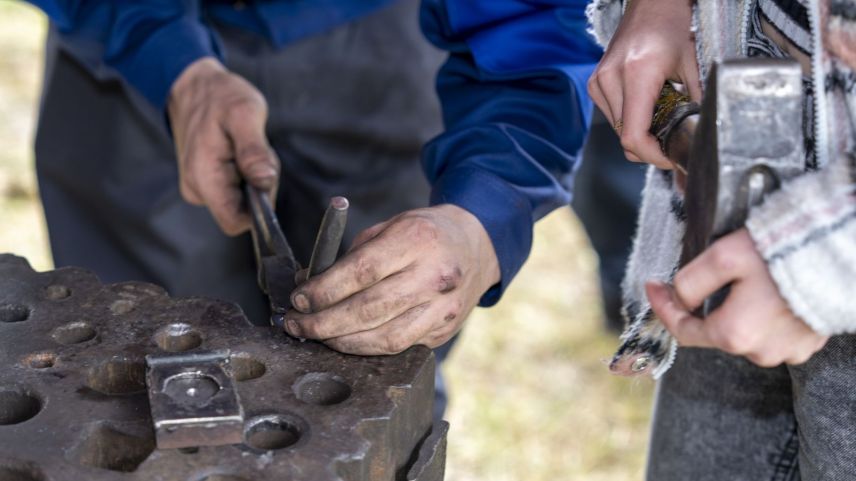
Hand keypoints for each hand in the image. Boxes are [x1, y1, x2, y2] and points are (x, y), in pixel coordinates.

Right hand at [168, 58, 278, 234]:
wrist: (193, 85)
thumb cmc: (220, 96)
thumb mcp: (244, 114)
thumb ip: (254, 150)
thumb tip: (265, 182)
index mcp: (204, 178)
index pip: (236, 222)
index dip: (259, 208)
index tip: (263, 176)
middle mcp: (197, 190)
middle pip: (243, 211)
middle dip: (259, 186)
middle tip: (255, 150)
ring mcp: (200, 187)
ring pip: (241, 201)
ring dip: (253, 178)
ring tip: (245, 145)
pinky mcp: (206, 182)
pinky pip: (235, 190)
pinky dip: (245, 173)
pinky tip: (238, 150)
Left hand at [283, 204, 499, 354]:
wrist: (477, 244)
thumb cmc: (427, 233)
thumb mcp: (391, 226)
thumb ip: (352, 255)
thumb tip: (309, 285)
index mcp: (417, 239)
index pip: (361, 272)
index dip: (324, 290)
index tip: (300, 299)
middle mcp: (435, 275)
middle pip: (369, 309)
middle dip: (325, 322)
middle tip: (298, 324)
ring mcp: (444, 306)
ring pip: (385, 338)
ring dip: (343, 342)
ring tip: (319, 336)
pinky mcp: (445, 328)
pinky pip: (401, 345)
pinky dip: (369, 347)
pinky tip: (349, 340)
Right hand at [587, 0, 700, 168]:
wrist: (651, 3)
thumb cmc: (673, 26)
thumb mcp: (693, 65)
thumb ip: (696, 104)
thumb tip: (700, 138)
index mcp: (636, 74)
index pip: (634, 136)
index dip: (653, 157)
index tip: (671, 159)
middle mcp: (611, 80)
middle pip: (626, 138)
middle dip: (650, 148)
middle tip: (674, 143)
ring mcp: (599, 82)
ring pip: (619, 130)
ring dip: (641, 133)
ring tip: (662, 117)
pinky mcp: (595, 84)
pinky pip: (613, 117)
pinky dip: (631, 121)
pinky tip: (647, 107)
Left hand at [647, 229, 828, 366]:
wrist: (841, 254)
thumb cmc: (782, 254)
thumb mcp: (723, 257)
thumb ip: (692, 281)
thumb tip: (678, 296)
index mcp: (734, 335)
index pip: (683, 330)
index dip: (663, 306)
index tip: (653, 285)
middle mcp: (760, 352)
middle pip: (716, 330)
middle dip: (705, 304)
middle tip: (703, 272)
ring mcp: (788, 351)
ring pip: (745, 330)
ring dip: (737, 307)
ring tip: (746, 277)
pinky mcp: (808, 342)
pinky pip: (773, 330)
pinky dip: (764, 312)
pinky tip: (770, 288)